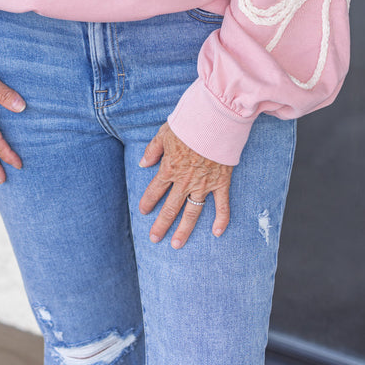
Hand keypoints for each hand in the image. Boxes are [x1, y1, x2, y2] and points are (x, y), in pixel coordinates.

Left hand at [139, 123, 232, 248]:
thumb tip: (143, 163)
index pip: (155, 190)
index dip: (147, 201)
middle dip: (161, 224)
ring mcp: (203, 184)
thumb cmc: (189, 123)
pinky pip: (222, 205)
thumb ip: (153, 150)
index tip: (143, 211)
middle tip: (155, 239)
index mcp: (169, 168)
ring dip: (184, 230)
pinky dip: (221, 219)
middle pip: (170, 208)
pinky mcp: (221, 182)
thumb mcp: (164, 133)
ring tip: (177, 244)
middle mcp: (184, 181)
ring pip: (192, 212)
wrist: (215, 120)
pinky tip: (217, 233)